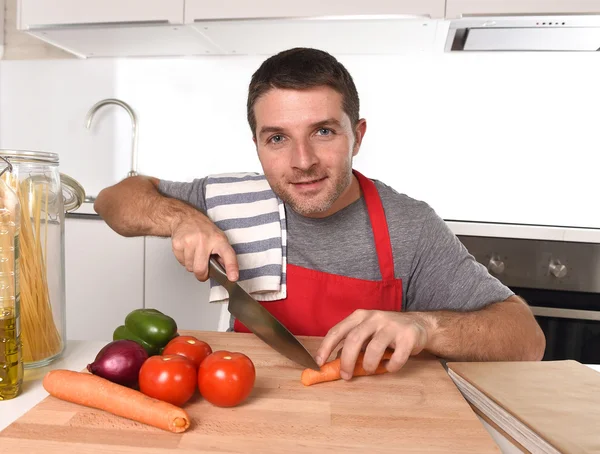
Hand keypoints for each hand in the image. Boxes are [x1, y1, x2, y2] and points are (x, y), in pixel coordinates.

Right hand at [170, 213, 238, 281]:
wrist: (186, 218)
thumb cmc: (204, 230)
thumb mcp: (219, 239)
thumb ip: (224, 256)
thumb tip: (229, 272)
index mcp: (219, 240)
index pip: (228, 255)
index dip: (231, 267)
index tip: (233, 277)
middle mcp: (204, 240)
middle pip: (201, 269)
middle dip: (201, 275)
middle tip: (203, 270)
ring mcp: (190, 241)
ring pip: (190, 267)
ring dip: (192, 265)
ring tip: (194, 253)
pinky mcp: (178, 243)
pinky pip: (181, 262)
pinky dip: (184, 260)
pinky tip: (187, 250)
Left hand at [315, 310, 430, 379]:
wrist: (419, 325)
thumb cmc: (386, 331)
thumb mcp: (367, 332)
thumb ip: (352, 343)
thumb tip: (331, 362)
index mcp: (360, 316)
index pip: (338, 331)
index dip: (326, 347)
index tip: (319, 363)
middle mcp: (374, 317)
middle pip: (354, 339)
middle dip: (347, 360)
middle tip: (346, 375)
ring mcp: (392, 325)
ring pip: (375, 348)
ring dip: (369, 365)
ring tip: (370, 370)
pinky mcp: (408, 336)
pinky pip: (397, 356)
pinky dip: (391, 366)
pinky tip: (389, 367)